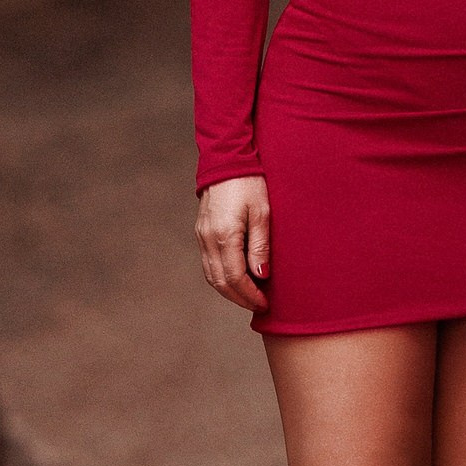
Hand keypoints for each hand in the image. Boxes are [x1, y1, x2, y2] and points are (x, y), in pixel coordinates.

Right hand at [196, 174, 270, 309]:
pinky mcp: (201, 232)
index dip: (250, 295)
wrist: (226, 160)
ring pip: (211, 276)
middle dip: (240, 298)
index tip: (265, 303)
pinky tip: (236, 279)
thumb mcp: (262, 213)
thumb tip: (260, 276)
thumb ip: (260, 246)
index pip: (234, 278)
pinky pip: (208, 264)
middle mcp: (208, 239)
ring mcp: (201, 236)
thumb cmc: (249, 184)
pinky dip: (221, 277)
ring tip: (249, 296)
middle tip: (259, 305)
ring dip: (229, 291)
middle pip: (220, 282)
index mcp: (224, 235)